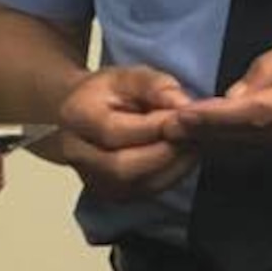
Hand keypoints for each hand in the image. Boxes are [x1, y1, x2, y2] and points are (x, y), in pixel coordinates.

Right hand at [56, 65, 197, 202]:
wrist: (81, 115)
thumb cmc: (106, 93)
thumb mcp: (128, 75)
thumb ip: (155, 86)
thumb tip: (183, 106)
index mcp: (75, 117)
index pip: (115, 132)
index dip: (156, 128)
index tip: (188, 117)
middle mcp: (76, 155)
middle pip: (123, 168)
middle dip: (167, 152)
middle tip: (195, 133)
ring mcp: (92, 180)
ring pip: (139, 185)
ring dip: (175, 166)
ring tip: (193, 142)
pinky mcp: (111, 195)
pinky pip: (148, 192)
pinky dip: (173, 175)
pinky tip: (184, 156)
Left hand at [166, 26, 271, 158]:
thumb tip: (234, 96)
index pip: (254, 114)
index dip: (214, 118)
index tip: (180, 117)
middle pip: (251, 138)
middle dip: (207, 134)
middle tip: (165, 128)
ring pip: (260, 147)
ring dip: (222, 141)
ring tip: (183, 133)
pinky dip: (245, 142)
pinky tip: (220, 136)